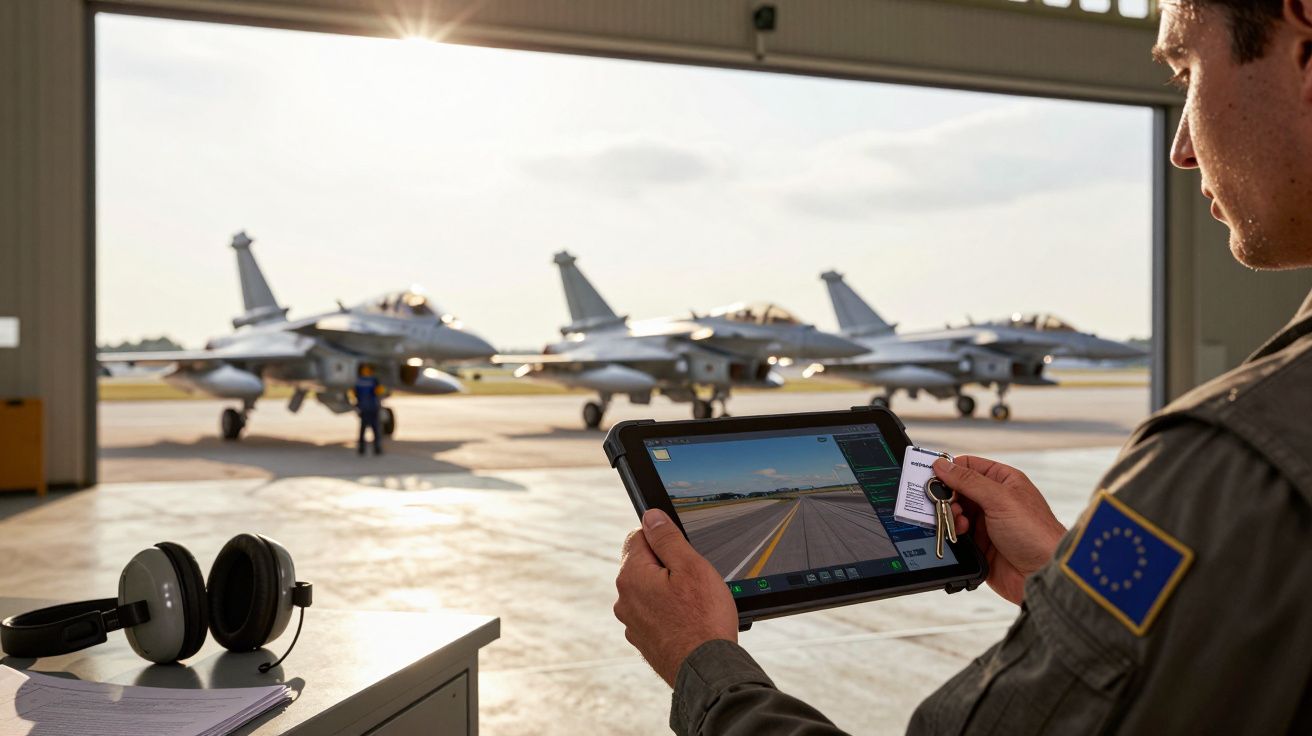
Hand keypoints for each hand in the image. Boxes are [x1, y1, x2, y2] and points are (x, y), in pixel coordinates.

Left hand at [614, 509, 738, 685]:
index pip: (638, 536)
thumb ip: (667, 538)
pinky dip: (668, 614)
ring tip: (694, 605)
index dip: (663, 538)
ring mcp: (632, 622)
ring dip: (668, 591)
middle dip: (667, 566)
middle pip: (644, 564)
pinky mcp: (643, 640)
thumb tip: (650, 516)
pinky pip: (654, 615)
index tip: (682, 551)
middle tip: (694, 580)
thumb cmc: (703, 619)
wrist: (707, 670)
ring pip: (650, 591)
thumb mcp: (691, 567)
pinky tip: (688, 622)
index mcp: (632, 576)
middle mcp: (624, 599)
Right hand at [933, 456, 1066, 604]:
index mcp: (1004, 482)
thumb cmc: (1036, 534)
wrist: (1043, 575)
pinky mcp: (981, 546)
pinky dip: (952, 533)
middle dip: (947, 496)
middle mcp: (995, 501)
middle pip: (958, 491)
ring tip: (956, 521)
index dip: (949, 469)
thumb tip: (942, 466)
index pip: (969, 466)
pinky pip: (957, 535)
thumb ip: (968, 481)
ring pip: (955, 513)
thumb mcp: (1000, 499)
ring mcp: (987, 524)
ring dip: (950, 516)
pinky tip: (959, 535)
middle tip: (939, 502)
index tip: (932, 475)